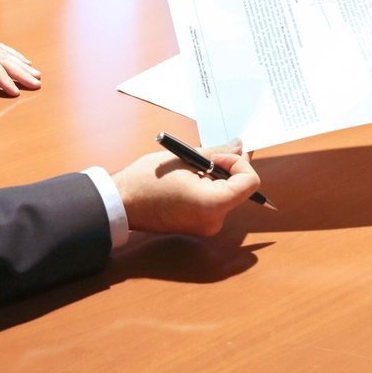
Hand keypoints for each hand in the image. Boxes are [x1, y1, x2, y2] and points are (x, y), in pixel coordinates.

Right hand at [112, 142, 260, 235]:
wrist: (122, 204)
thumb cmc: (146, 181)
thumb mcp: (184, 158)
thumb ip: (216, 152)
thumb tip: (238, 146)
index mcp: (213, 204)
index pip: (250, 182)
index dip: (237, 163)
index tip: (215, 156)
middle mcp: (215, 221)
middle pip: (239, 188)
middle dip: (227, 168)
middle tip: (205, 156)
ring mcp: (207, 226)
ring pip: (227, 193)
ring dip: (216, 176)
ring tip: (191, 168)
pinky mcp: (199, 226)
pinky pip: (215, 202)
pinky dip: (209, 187)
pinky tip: (188, 179)